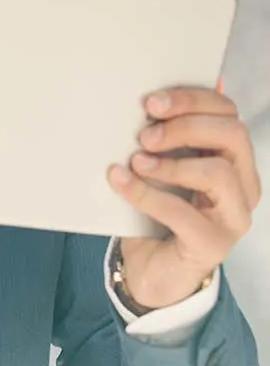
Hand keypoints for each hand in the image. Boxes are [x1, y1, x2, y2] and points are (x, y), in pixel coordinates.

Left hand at [108, 88, 261, 308]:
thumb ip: (162, 135)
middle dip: (185, 126)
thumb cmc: (157, 207)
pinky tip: (121, 182)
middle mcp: (244, 185)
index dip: (191, 99)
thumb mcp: (160, 164)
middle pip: (233, 134)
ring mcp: (233, 217)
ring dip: (170, 163)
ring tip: (136, 162)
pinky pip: (184, 214)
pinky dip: (147, 194)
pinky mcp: (212, 245)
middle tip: (144, 134)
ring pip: (219, 173)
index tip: (150, 102)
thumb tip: (150, 97)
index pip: (227, 112)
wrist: (151, 268)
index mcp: (234, 158)